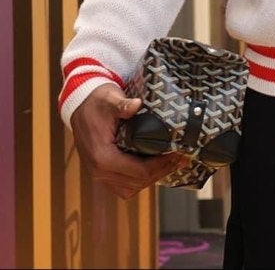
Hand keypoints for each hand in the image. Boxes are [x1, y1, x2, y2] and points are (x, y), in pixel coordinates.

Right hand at [70, 82, 186, 199]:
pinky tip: (154, 167)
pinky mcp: (102, 172)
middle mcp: (99, 171)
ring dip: (151, 178)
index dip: (161, 165)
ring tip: (170, 164)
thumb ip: (123, 105)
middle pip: (137, 183)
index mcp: (102, 157)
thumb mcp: (110, 100)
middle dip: (161, 172)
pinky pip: (123, 185)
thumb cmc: (97, 102)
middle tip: (181, 159)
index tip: (178, 154)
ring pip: (130, 188)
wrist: (80, 105)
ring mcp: (99, 174)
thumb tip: (137, 104)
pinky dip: (139, 180)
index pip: (139, 172)